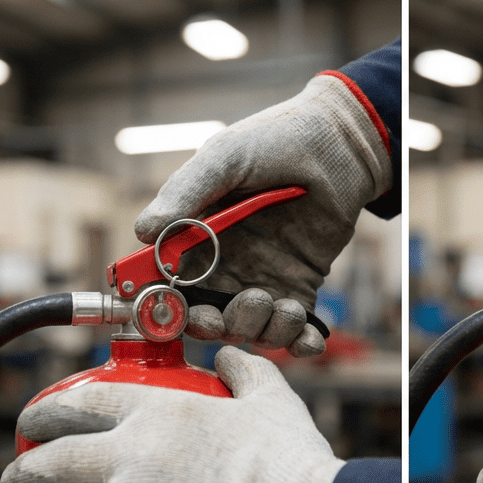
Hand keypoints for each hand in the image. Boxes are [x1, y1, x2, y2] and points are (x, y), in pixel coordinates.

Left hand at [1, 347, 344, 482]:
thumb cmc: (293, 463)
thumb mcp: (272, 400)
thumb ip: (247, 370)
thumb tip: (228, 353)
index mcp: (160, 412)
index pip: (79, 403)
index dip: (43, 413)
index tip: (31, 423)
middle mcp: (130, 456)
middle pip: (49, 461)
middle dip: (22, 473)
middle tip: (17, 480)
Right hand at [135, 74, 391, 355]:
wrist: (339, 144)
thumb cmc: (277, 140)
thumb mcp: (225, 158)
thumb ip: (186, 193)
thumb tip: (142, 232)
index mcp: (194, 238)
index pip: (165, 285)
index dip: (163, 307)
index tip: (173, 312)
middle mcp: (224, 265)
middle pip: (206, 318)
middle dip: (215, 327)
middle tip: (234, 311)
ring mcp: (264, 278)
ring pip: (250, 328)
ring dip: (263, 330)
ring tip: (284, 307)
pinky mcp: (301, 284)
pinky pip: (295, 328)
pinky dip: (301, 342)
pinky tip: (309, 337)